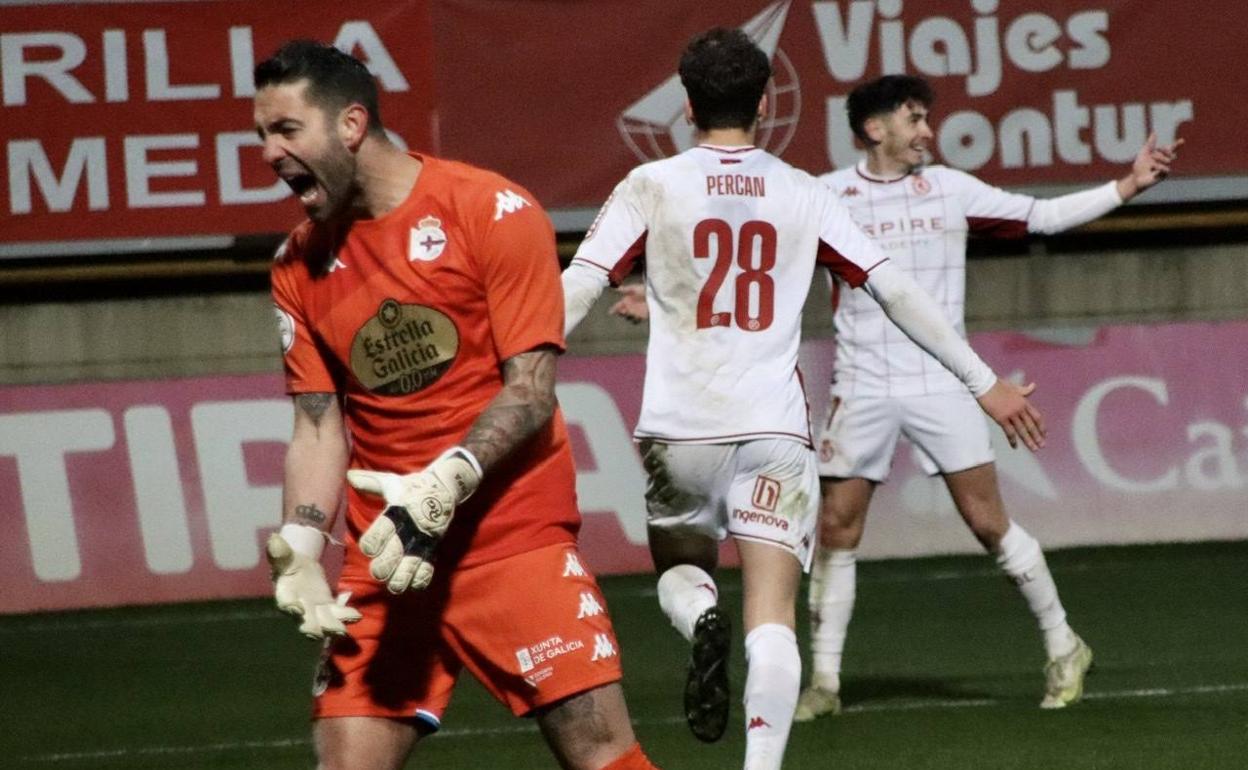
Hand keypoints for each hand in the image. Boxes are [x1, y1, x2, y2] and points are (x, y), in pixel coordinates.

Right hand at [266, 525, 360, 639]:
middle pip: (304, 621)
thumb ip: (280, 551)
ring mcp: (315, 610)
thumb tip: (273, 539)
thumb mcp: (284, 556)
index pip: (286, 602)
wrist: (301, 567)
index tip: (297, 609)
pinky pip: (338, 613)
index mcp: (285, 594)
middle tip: (319, 633)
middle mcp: (299, 608)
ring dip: (332, 627)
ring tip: (342, 631)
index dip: (290, 607)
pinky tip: (356, 615)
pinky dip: (346, 615)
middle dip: (312, 628)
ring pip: (323, 622)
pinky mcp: (329, 607)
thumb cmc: (289, 563)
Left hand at [347, 447, 482, 592]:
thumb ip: (369, 482)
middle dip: (383, 567)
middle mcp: (410, 528)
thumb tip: (348, 476)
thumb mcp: (391, 482)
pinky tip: (412, 585)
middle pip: (394, 554)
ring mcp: (423, 539)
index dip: (371, 544)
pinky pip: (428, 567)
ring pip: (411, 565)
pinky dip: (420, 579)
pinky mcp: (434, 546)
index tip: (368, 548)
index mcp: (397, 511)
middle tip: (378, 572)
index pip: (381, 532)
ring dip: (400, 578)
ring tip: (393, 586)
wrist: (445, 487)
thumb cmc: (413, 487)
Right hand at [608, 283, 648, 323]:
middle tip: (621, 310)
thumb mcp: (635, 288)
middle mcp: (631, 307)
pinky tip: (635, 315)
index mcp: (628, 300)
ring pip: (628, 317)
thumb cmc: (646, 290)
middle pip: (622, 313)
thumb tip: (616, 289)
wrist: (657, 295)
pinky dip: (634, 319)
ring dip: (627, 315)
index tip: (610, 312)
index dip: (615, 309)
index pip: (619, 306)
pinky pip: (635, 321)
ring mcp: (636, 312)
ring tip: (627, 311)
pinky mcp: (642, 317)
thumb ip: (625, 289)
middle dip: (620, 312)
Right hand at [976, 379, 1045, 450]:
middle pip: (1031, 425)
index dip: (1041, 426)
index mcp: (1024, 402)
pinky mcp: (1001, 418)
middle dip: (1038, 436)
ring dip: (1029, 440)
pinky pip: (1009, 431)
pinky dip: (1013, 440)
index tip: (1045, 434)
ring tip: (1034, 449)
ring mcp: (1011, 414)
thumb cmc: (997, 384)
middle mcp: (1020, 409)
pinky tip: (1015, 446)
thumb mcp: (1014, 386)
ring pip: (1022, 430)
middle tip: (1042, 445)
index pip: (1037, 417)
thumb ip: (1024, 390)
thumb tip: (1034, 385)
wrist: (985, 384)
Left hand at [1119, 132, 1183, 198]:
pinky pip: (1165, 169)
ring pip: (1167, 161)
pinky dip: (1158, 169)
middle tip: (1151, 158)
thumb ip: (1150, 143)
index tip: (1182, 140)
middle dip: (1159, 154)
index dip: (1177, 144)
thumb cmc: (1140, 165)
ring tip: (1151, 167)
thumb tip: (1154, 132)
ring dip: (1157, 162)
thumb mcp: (1144, 152)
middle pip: (1169, 152)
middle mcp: (1165, 160)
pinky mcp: (1164, 175)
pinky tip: (1153, 172)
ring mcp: (1166, 167)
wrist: (1136, 177)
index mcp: (1161, 154)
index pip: (1171, 148)